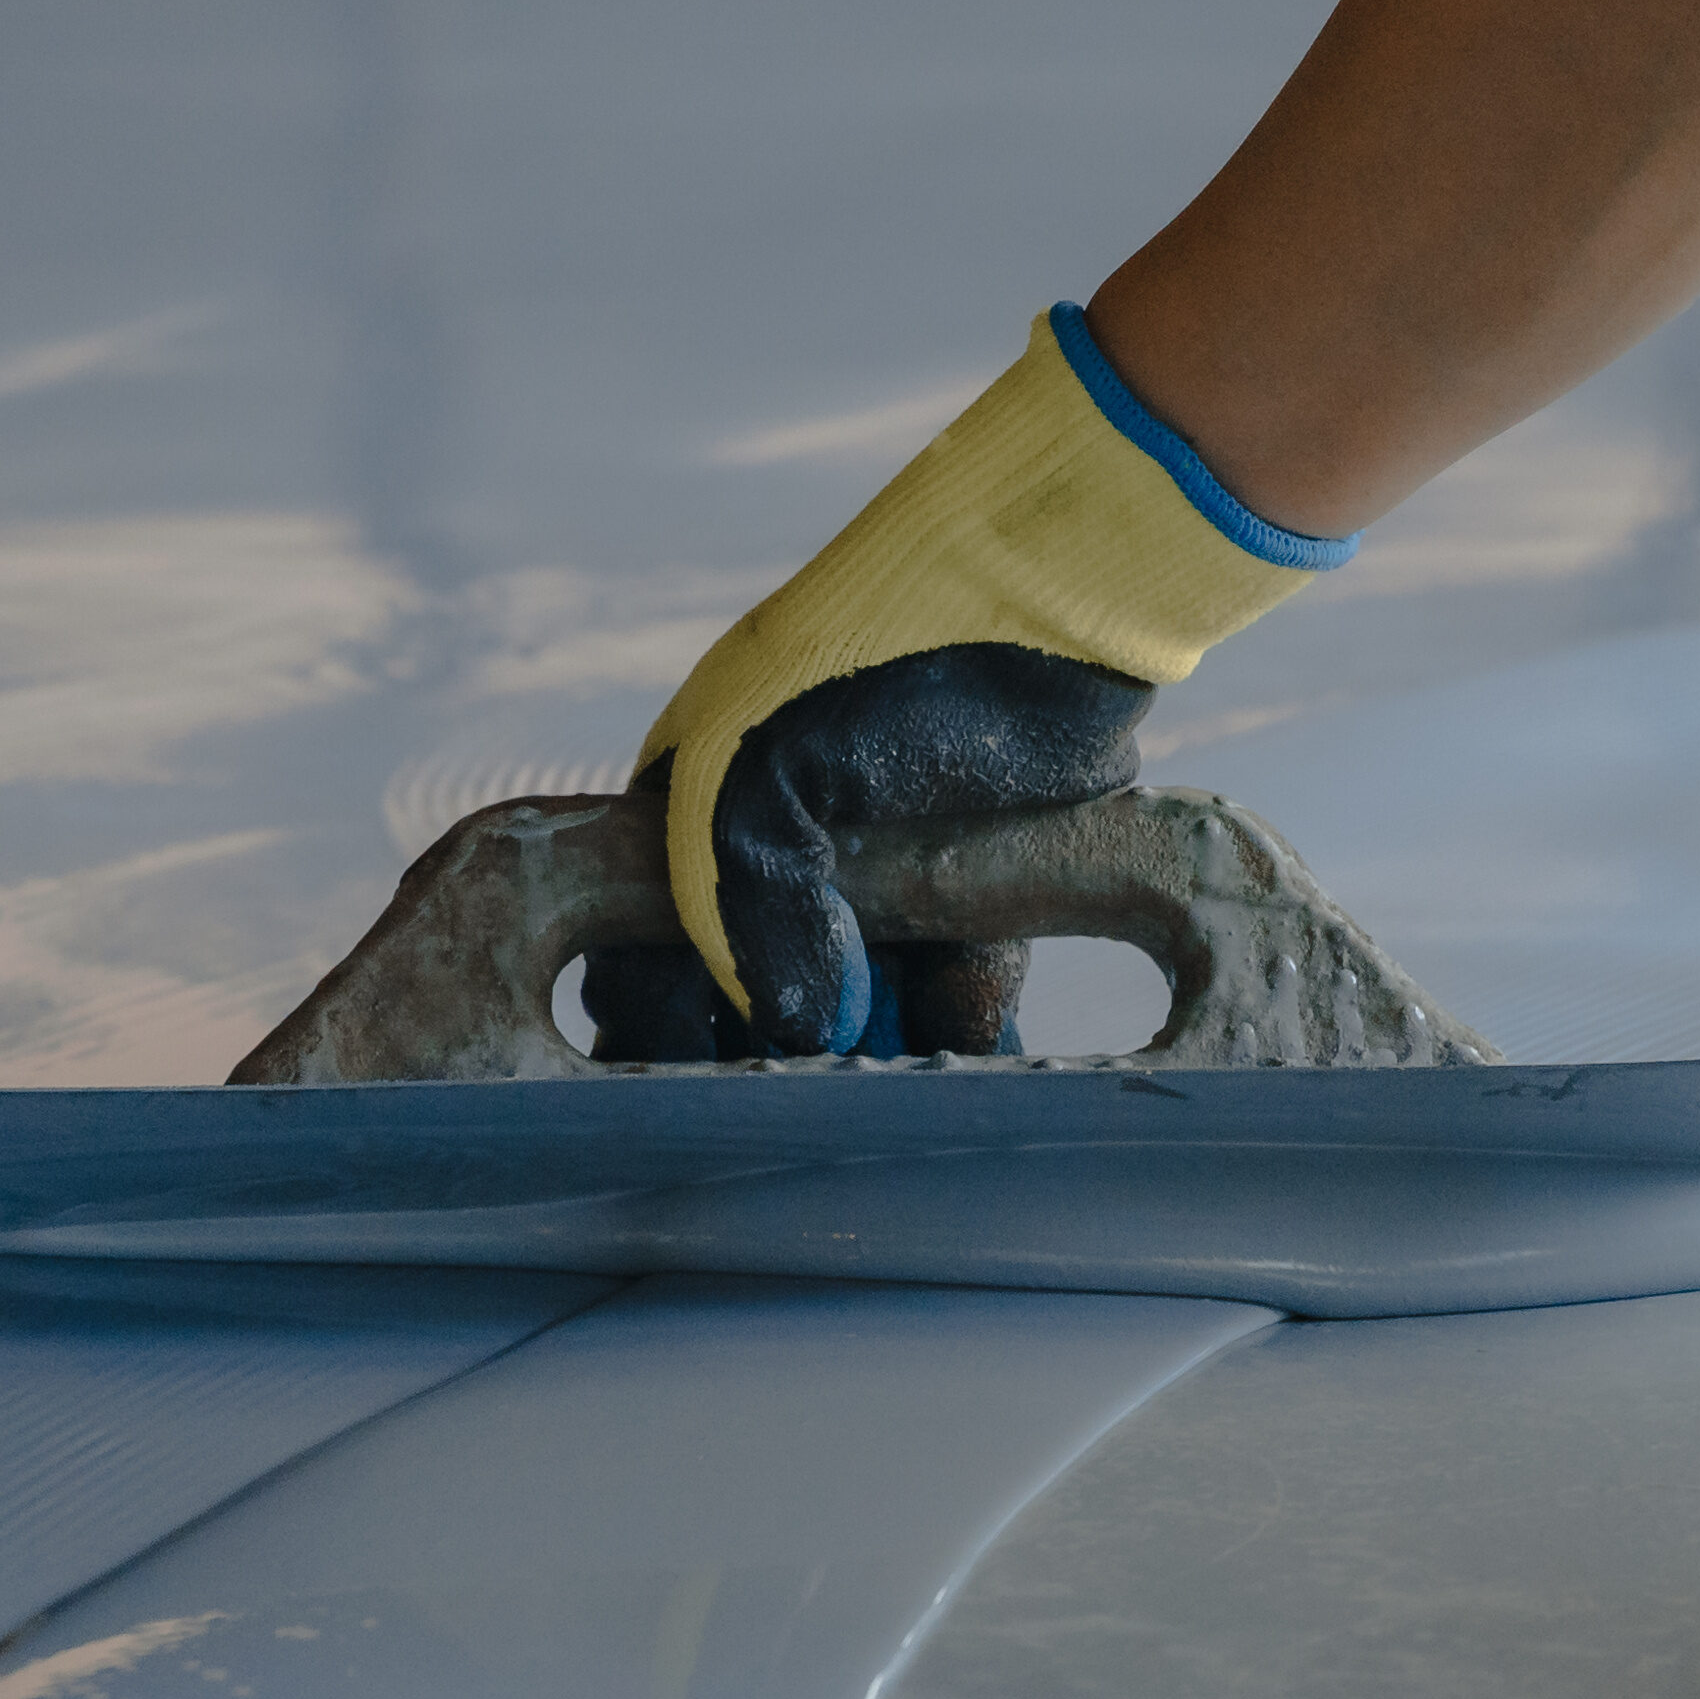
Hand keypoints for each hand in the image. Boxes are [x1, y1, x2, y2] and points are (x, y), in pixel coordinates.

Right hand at [625, 307, 1331, 1055]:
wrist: (1056, 596)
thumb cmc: (882, 656)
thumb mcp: (768, 771)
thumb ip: (750, 905)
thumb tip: (794, 1029)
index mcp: (699, 803)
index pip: (643, 943)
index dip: (658, 1022)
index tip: (686, 1087)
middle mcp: (788, 841)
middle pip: (757, 992)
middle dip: (772, 1057)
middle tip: (797, 1102)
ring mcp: (884, 863)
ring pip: (862, 1000)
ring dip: (875, 1052)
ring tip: (887, 1082)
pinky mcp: (979, 880)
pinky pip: (958, 980)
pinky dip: (962, 1016)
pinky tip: (965, 1036)